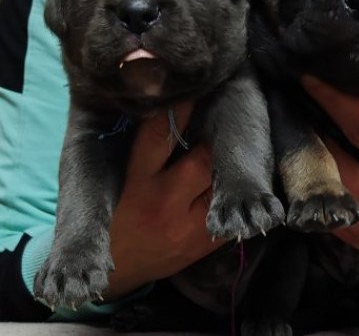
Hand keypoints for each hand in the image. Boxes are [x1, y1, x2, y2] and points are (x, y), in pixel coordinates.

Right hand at [104, 102, 223, 299]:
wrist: (118, 269)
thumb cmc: (117, 216)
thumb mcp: (118, 182)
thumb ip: (143, 152)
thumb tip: (168, 113)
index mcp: (135, 182)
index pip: (158, 137)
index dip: (179, 110)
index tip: (194, 90)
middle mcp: (162, 201)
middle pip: (201, 160)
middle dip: (214, 139)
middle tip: (227, 118)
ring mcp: (186, 225)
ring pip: (219, 184)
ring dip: (228, 166)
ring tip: (239, 148)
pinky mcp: (203, 243)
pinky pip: (226, 211)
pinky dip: (232, 195)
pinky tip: (239, 183)